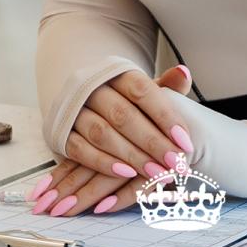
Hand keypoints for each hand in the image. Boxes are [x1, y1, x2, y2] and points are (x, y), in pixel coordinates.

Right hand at [35, 65, 192, 216]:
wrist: (84, 101)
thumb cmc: (125, 100)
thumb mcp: (146, 90)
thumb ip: (168, 86)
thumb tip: (183, 72)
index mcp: (117, 74)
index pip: (142, 91)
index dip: (165, 116)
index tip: (185, 141)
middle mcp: (93, 88)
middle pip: (123, 115)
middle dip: (152, 142)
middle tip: (175, 164)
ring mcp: (74, 110)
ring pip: (102, 133)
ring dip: (131, 156)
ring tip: (156, 173)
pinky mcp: (61, 132)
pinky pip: (79, 149)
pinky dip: (103, 163)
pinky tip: (126, 174)